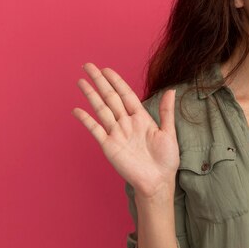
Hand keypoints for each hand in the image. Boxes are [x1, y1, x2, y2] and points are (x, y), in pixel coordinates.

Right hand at [71, 63, 179, 198]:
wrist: (158, 181)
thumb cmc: (166, 160)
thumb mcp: (169, 133)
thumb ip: (166, 111)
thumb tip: (172, 90)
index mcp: (141, 118)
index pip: (126, 95)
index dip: (117, 81)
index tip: (107, 69)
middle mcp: (127, 123)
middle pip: (110, 97)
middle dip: (100, 81)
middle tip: (89, 66)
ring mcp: (117, 133)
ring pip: (102, 110)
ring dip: (91, 95)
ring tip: (81, 81)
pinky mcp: (109, 146)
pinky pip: (96, 130)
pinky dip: (86, 120)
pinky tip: (77, 110)